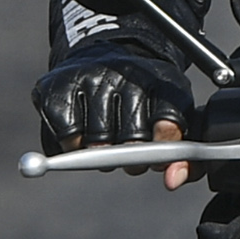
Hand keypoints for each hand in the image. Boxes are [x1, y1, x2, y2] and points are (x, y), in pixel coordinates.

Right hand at [34, 58, 191, 187]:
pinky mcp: (57, 88)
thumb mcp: (172, 118)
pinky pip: (66, 136)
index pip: (169, 119)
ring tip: (105, 143)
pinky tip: (81, 134)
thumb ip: (182, 156)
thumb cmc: (143, 100)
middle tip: (129, 160)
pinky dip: (72, 147)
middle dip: (132, 159)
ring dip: (100, 155)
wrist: (102, 57)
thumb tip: (173, 181)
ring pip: (97, 141)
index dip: (165, 146)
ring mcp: (89, 78)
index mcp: (161, 79)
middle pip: (132, 138)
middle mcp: (125, 73)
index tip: (160, 161)